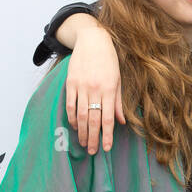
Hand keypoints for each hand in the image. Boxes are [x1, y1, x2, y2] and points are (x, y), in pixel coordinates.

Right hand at [58, 15, 123, 153]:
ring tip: (83, 142)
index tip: (106, 148)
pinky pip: (70, 104)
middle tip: (92, 151)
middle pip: (93, 120)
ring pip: (81, 115)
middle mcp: (96, 89)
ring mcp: (82, 86)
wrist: (93, 39)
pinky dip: (71, 117)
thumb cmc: (109, 61)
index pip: (108, 118)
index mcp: (110, 90)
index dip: (107, 135)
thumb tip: (121, 122)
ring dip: (81, 131)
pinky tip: (74, 126)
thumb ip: (118, 102)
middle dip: (93, 138)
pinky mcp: (71, 82)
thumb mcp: (118, 80)